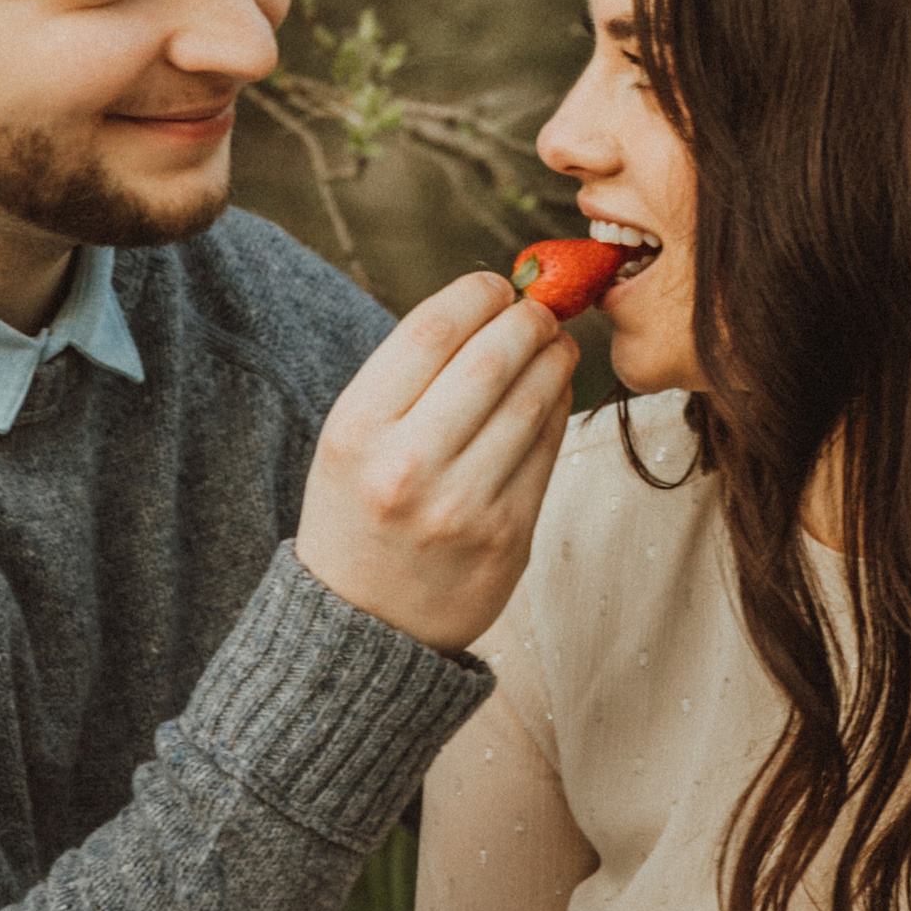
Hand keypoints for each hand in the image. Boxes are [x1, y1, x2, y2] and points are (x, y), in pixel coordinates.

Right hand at [295, 271, 577, 652]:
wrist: (364, 624)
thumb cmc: (361, 510)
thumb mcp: (352, 438)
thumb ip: (411, 377)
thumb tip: (494, 304)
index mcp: (357, 431)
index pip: (430, 331)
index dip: (476, 294)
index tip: (496, 285)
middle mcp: (406, 467)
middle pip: (489, 360)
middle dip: (527, 320)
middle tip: (540, 309)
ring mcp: (461, 507)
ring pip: (531, 402)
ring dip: (554, 358)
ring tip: (556, 343)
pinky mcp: (507, 538)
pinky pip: (547, 452)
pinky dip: (558, 409)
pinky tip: (554, 393)